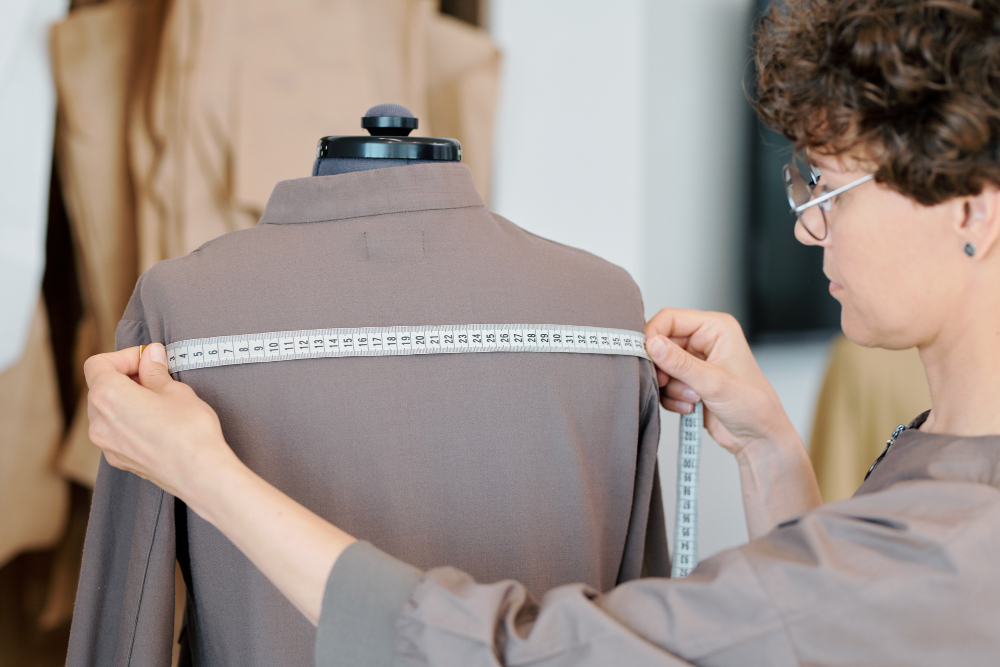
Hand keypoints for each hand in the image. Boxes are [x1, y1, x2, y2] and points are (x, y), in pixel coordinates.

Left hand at [85, 344, 236, 504]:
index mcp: (108, 396)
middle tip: (156, 376)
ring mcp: (106, 445)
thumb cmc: (189, 430)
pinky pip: (115, 432)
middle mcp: (98, 422)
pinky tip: (157, 423)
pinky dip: (129, 421)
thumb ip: (155, 371)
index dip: (123, 356)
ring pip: (107, 411)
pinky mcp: (119, 460)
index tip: (147, 359)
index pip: (98, 364)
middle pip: (100, 387)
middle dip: (125, 377)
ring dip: (127, 399)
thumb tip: (150, 355)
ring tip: (159, 400)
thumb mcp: (175, 390)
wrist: (200, 473)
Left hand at [85, 344, 355, 623]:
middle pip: (112, 388)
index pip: (105, 364)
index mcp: (118, 403)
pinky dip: (153, 425)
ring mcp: (124, 452)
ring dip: (148, 402)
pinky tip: (186, 428)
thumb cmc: (210, 444)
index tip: (164, 359)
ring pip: (124, 414)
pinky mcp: (142, 468)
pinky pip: (136, 435)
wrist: (217, 488)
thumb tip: (160, 358)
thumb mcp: (188, 397)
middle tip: (179, 376)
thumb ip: (165, 374)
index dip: (132, 355)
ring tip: (187, 402)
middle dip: (142, 377)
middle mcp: (114, 429)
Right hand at [645, 308, 797, 456]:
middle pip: (661, 343)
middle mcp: (704, 340)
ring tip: (693, 398)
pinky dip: (671, 397)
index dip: (654, 334)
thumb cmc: (753, 406)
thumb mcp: (713, 382)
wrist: (757, 438)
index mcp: (715, 328)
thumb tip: (652, 344)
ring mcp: (695, 361)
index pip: (670, 318)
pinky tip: (691, 407)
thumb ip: (679, 363)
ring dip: (671, 387)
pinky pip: (664, 383)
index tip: (647, 356)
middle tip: (669, 383)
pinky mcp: (688, 381)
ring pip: (660, 366)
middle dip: (664, 368)